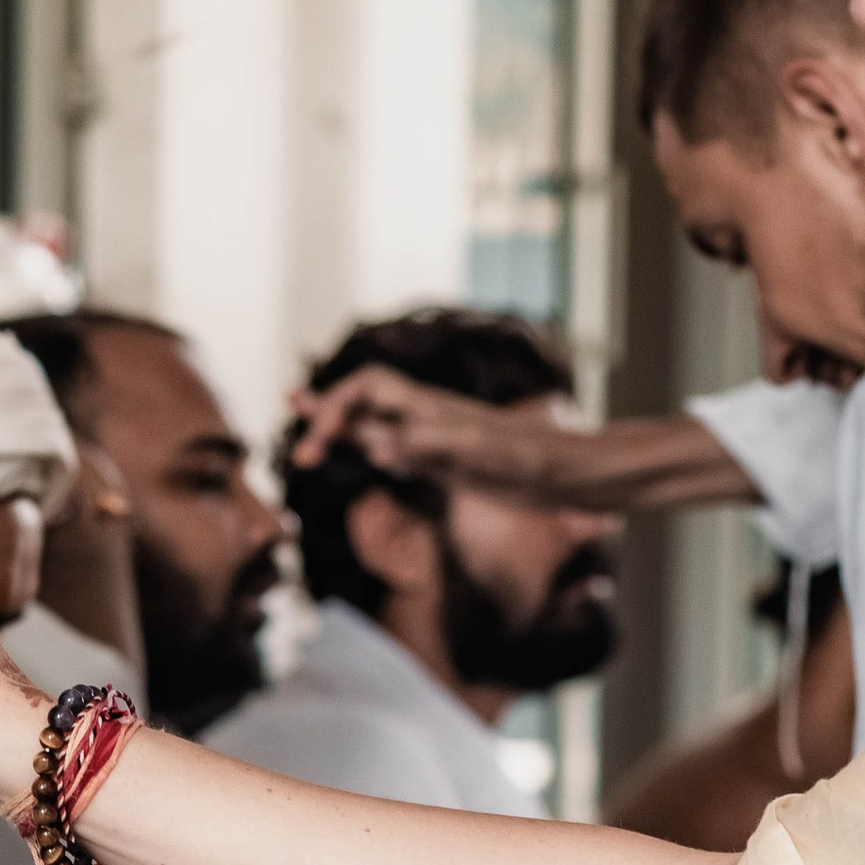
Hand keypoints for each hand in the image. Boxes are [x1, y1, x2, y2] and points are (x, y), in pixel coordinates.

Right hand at [288, 365, 572, 480]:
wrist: (569, 474)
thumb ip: (432, 444)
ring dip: (342, 428)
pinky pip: (398, 449)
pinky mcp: (447, 460)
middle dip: (326, 416)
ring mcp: (435, 438)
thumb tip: (380, 444)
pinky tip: (364, 454)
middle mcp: (426, 417)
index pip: (366, 390)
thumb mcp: (482, 453)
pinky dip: (372, 448)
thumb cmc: (532, 460)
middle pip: (363, 403)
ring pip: (377, 426)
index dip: (336, 408)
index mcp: (429, 408)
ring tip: (307, 434)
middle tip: (296, 442)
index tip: (319, 444)